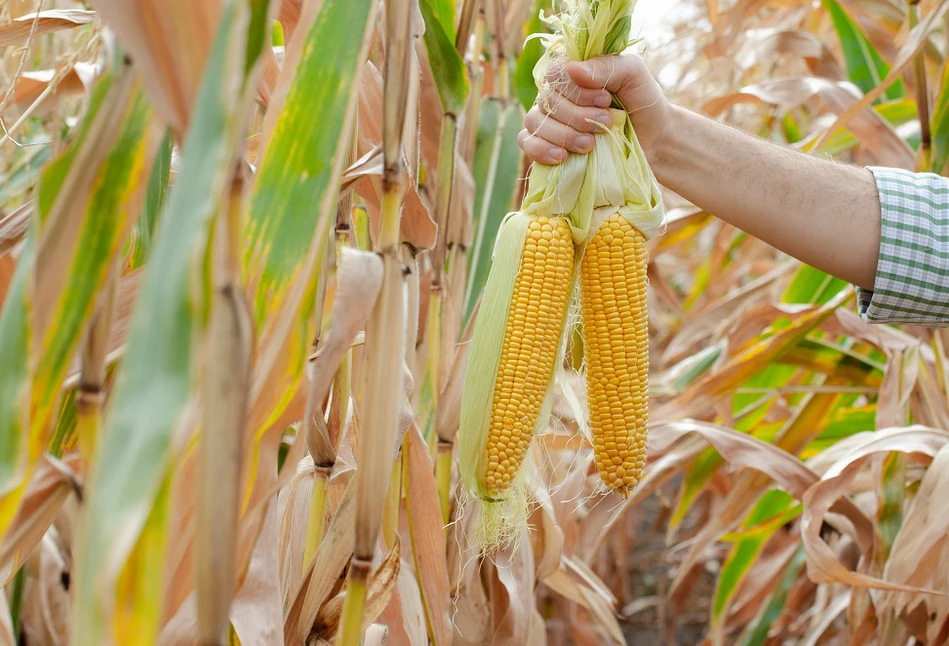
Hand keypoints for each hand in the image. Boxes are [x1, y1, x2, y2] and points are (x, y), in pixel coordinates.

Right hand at [518, 53, 670, 166]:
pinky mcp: (547, 144)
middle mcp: (556, 93)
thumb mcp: (633, 74)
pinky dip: (540, 149)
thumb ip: (607, 66)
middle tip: (605, 122)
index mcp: (573, 72)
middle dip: (576, 116)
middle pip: (546, 101)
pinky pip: (526, 143)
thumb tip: (573, 69)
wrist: (653, 140)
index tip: (606, 100)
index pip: (555, 74)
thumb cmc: (643, 102)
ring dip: (563, 134)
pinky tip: (562, 157)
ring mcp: (549, 120)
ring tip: (589, 145)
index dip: (576, 90)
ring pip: (535, 122)